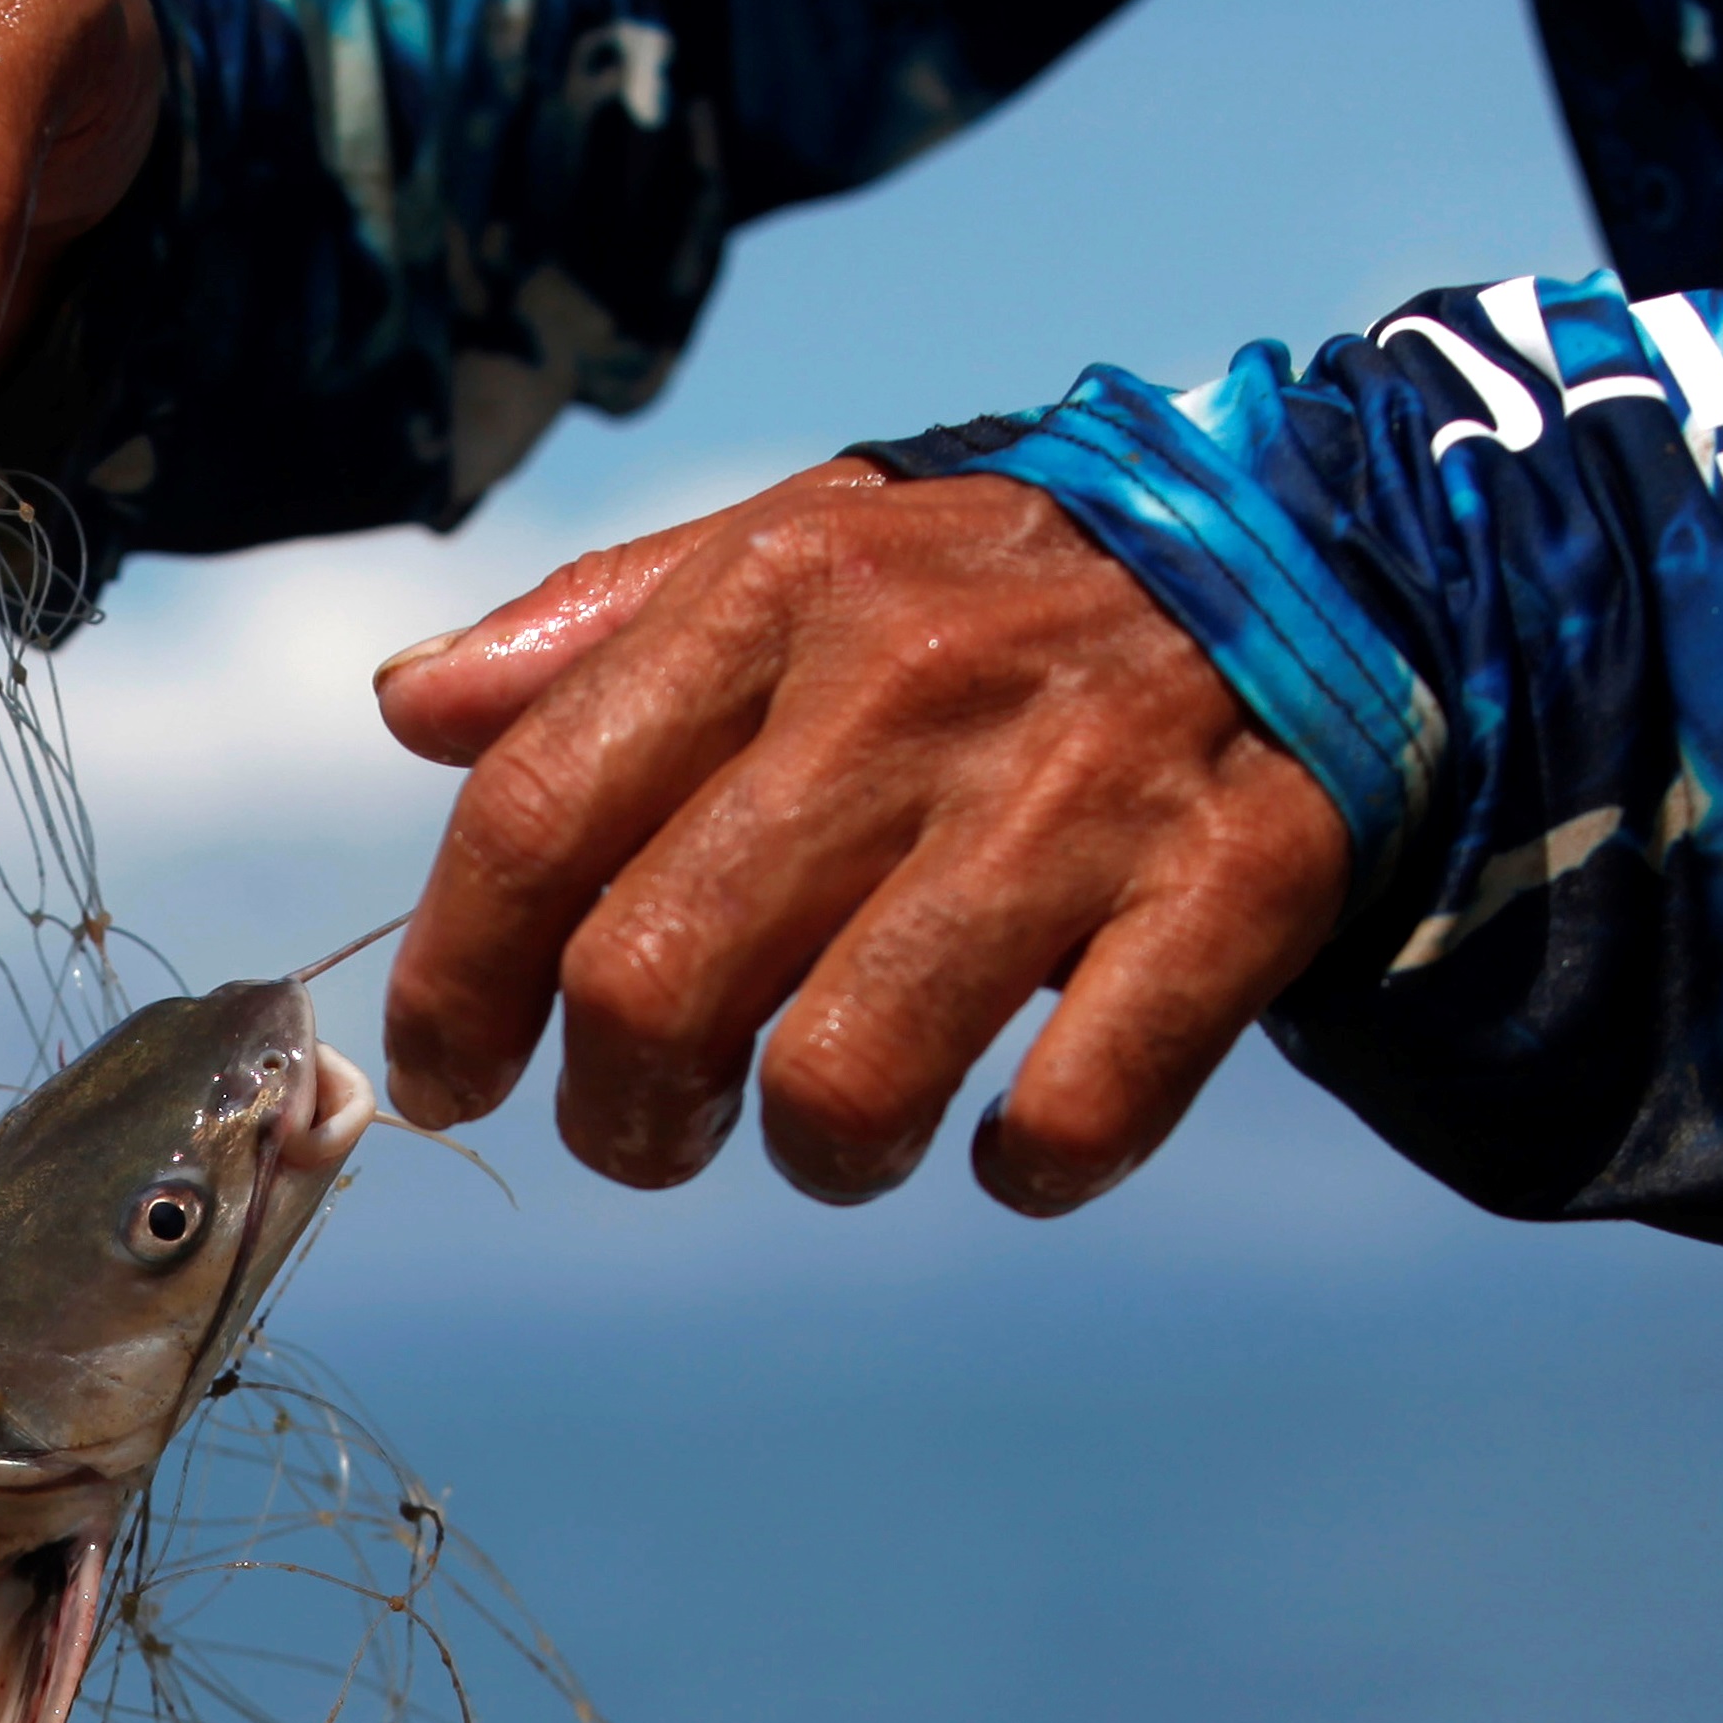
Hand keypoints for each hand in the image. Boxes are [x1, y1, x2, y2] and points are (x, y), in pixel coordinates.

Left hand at [371, 464, 1350, 1211]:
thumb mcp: (792, 555)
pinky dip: (1023, 1168)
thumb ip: (591, 633)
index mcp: (773, 594)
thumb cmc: (984, 596)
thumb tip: (411, 707)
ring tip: (840, 1133)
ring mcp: (1072, 795)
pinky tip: (1011, 1138)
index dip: (453, 983)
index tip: (448, 1075)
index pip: (530, 815)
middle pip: (652, 981)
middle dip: (622, 1115)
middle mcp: (905, 686)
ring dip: (815, 1158)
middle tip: (655, 1130)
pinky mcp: (1227, 888)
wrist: (1311, 554)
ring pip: (841, 1081)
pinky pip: (1068, 1117)